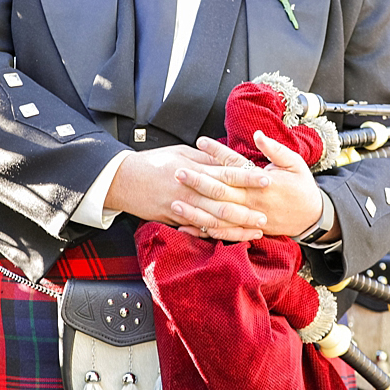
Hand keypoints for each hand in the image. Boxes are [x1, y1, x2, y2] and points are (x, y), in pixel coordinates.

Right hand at [102, 145, 266, 240]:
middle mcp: (190, 190)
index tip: (266, 179)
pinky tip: (230, 236)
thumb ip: (205, 158)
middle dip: (247, 209)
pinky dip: (216, 234)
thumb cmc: (152, 163)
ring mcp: (182, 207)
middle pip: (225, 201)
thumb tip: (227, 160)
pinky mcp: (174, 219)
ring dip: (237, 227)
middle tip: (267, 215)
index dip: (248, 177)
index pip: (227, 173)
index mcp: (194, 169)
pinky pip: (199, 229)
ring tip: (255, 230)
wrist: (122, 180)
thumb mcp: (179, 152)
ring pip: (215, 220)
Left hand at [180, 134, 330, 238]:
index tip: (200, 141)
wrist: (313, 216)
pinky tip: (184, 227)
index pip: (235, 165)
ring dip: (195, 210)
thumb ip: (275, 149)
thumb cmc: (302, 186)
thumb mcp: (295, 163)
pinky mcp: (247, 229)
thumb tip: (257, 134)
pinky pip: (222, 233)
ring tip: (174, 202)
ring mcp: (248, 217)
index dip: (217, 153)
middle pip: (221, 191)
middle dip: (198, 181)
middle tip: (177, 171)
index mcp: (262, 182)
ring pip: (217, 215)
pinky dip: (203, 231)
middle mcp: (252, 200)